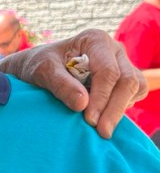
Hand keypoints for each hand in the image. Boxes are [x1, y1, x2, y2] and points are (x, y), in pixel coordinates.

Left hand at [0, 30, 146, 138]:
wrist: (37, 68)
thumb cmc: (38, 65)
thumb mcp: (41, 71)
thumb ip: (60, 85)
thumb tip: (83, 104)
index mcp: (94, 40)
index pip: (107, 71)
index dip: (101, 98)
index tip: (90, 120)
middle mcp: (113, 49)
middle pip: (127, 80)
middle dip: (114, 109)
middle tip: (102, 132)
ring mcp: (122, 63)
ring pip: (135, 88)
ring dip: (120, 111)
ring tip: (102, 130)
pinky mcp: (124, 79)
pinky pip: (134, 95)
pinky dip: (122, 108)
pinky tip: (103, 118)